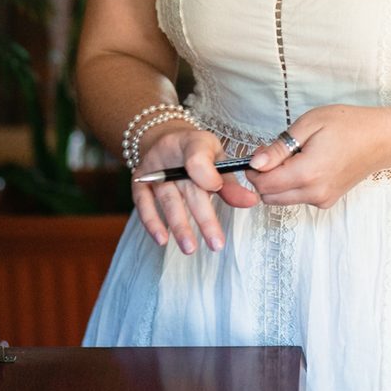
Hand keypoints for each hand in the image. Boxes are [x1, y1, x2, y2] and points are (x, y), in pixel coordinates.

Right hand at [132, 121, 260, 253]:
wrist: (166, 142)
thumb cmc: (198, 153)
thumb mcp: (217, 158)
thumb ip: (230, 182)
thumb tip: (251, 201)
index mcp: (195, 143)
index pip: (198, 157)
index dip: (207, 175)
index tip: (217, 189)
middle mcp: (171, 155)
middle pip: (190, 189)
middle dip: (205, 218)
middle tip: (217, 243)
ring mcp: (153, 171)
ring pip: (170, 201)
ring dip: (180, 226)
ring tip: (190, 248)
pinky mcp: (139, 184)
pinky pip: (144, 205)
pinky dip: (152, 222)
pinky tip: (162, 240)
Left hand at [245, 106, 390, 208]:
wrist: (382, 139)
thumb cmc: (349, 125)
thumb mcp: (309, 124)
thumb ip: (279, 147)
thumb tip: (255, 163)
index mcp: (307, 173)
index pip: (263, 184)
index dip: (254, 169)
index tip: (263, 150)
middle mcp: (314, 193)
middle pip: (269, 196)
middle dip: (264, 176)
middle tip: (277, 151)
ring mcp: (322, 200)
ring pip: (282, 199)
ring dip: (278, 182)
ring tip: (295, 156)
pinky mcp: (327, 201)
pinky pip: (298, 198)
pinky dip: (293, 185)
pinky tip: (308, 164)